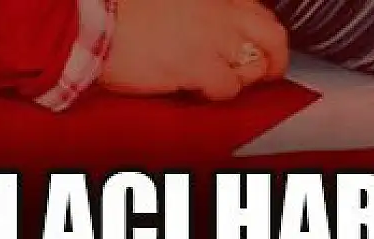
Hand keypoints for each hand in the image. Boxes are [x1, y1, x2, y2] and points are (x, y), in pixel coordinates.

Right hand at [101, 0, 287, 100]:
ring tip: (221, 83)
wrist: (96, 23)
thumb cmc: (118, 8)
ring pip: (253, 66)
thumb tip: (195, 22)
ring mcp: (212, 39)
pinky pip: (227, 88)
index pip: (256, 9)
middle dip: (277, 56)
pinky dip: (218, 94)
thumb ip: (191, 8)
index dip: (261, 30)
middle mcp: (220, 12)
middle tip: (271, 71)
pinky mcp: (198, 67)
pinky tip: (199, 91)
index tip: (256, 43)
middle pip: (272, 34)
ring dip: (242, 79)